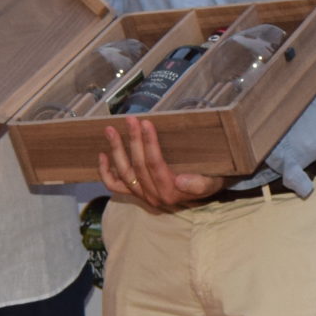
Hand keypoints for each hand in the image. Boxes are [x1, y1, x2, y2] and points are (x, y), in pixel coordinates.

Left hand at [99, 114, 223, 211]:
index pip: (155, 165)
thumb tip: (181, 180)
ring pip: (124, 173)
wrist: (207, 191)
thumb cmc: (210, 180)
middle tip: (130, 119)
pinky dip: (106, 172)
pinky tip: (102, 155)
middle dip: (133, 140)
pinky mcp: (136, 193)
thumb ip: (199, 184)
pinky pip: (115, 185)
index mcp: (171, 193)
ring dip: (116, 150)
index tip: (145, 123)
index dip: (148, 144)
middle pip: (138, 166)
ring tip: (110, 130)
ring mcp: (142, 195)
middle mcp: (154, 197)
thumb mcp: (212, 182)